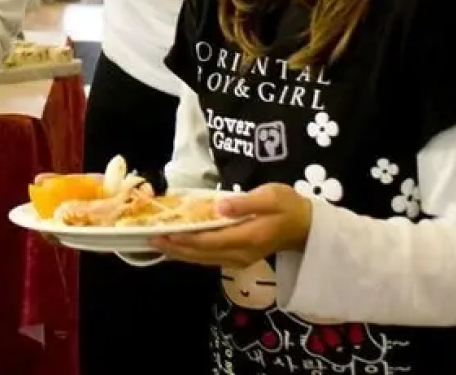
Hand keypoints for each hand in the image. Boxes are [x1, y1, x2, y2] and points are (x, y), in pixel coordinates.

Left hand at [153, 184, 312, 268]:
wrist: (306, 226)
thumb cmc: (288, 206)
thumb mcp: (270, 196)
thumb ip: (244, 203)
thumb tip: (219, 207)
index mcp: (248, 238)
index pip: (209, 241)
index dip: (184, 239)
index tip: (162, 233)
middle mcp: (241, 254)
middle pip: (202, 254)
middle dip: (175, 248)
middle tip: (150, 238)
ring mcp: (240, 259)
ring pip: (204, 259)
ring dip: (181, 253)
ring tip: (158, 244)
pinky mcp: (238, 258)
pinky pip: (210, 258)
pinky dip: (192, 253)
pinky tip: (178, 247)